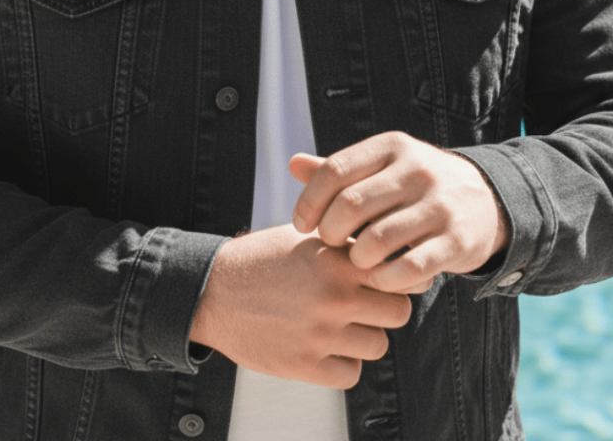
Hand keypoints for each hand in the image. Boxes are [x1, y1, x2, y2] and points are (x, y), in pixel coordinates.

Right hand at [189, 223, 411, 388]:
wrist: (214, 290)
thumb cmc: (261, 259)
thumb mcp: (304, 237)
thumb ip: (346, 245)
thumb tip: (390, 253)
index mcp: (336, 260)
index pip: (398, 272)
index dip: (397, 277)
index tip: (387, 280)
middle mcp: (334, 297)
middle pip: (398, 312)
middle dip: (385, 308)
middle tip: (366, 305)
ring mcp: (320, 333)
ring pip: (378, 344)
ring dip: (364, 337)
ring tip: (341, 325)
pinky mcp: (304, 365)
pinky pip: (351, 374)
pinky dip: (343, 364)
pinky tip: (325, 347)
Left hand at [289, 132, 509, 293]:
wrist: (487, 202)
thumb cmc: (415, 187)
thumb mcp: (382, 168)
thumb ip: (339, 170)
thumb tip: (292, 163)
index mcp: (391, 147)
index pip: (335, 171)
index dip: (309, 202)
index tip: (302, 226)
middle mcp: (416, 169)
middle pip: (350, 206)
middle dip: (330, 233)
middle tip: (330, 246)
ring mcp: (439, 204)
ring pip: (376, 240)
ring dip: (356, 259)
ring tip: (356, 262)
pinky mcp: (456, 240)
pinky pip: (408, 268)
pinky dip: (386, 279)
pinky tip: (381, 277)